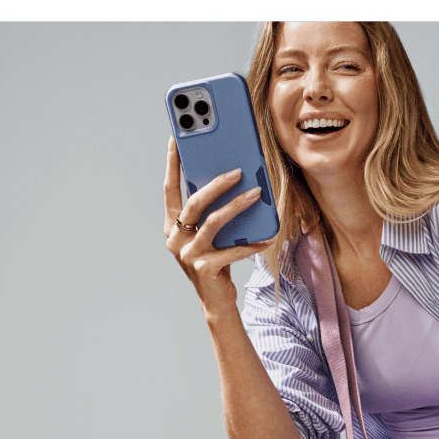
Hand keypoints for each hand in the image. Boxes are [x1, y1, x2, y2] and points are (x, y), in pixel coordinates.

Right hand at [163, 137, 273, 309]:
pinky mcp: (204, 269)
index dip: (172, 164)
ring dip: (237, 206)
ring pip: (213, 222)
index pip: (170, 189)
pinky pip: (232, 250)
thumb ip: (211, 211)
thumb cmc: (216, 259)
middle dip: (216, 183)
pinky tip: (268, 237)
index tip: (176, 139)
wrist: (216, 299)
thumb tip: (232, 177)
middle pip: (194, 203)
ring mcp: (188, 254)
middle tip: (237, 170)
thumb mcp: (210, 234)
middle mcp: (175, 238)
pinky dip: (252, 244)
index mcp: (172, 225)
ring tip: (257, 193)